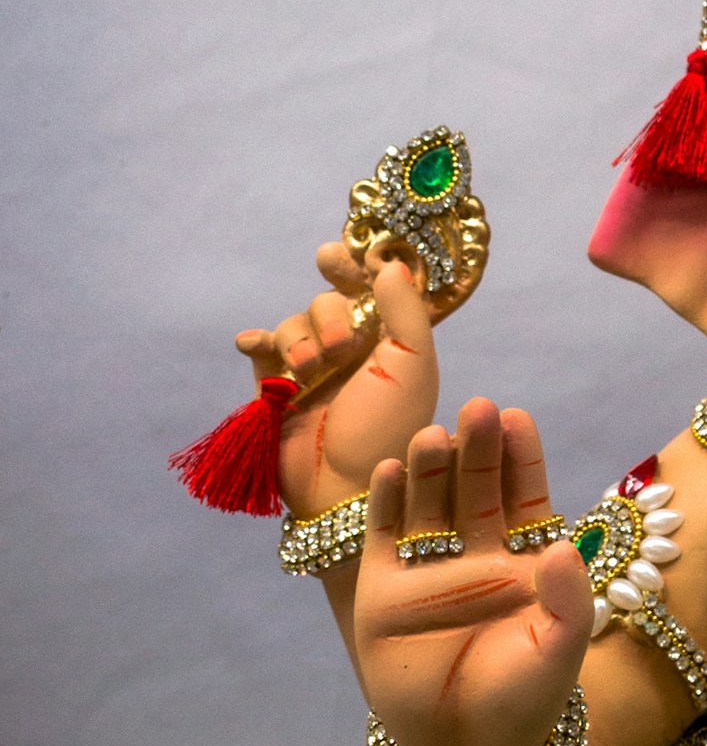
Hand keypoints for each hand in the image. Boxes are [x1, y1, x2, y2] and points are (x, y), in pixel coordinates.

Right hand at [233, 243, 438, 516]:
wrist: (341, 486)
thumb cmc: (387, 428)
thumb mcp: (412, 364)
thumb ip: (405, 308)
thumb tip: (387, 261)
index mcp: (390, 342)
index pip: (369, 287)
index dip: (355, 266)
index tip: (343, 259)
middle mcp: (352, 351)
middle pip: (329, 299)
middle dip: (330, 312)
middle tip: (340, 340)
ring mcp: (312, 368)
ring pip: (295, 322)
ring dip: (302, 339)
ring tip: (313, 372)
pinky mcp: (276, 386)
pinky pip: (261, 345)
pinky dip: (258, 340)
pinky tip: (254, 344)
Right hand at [356, 399, 592, 745]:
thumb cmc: (524, 701)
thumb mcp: (557, 650)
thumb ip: (566, 601)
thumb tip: (563, 545)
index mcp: (525, 563)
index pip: (523, 498)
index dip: (520, 459)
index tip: (518, 418)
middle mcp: (476, 555)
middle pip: (475, 488)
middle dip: (477, 450)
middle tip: (478, 408)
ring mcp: (429, 568)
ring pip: (429, 503)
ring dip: (431, 467)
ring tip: (435, 435)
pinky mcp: (383, 588)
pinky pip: (384, 535)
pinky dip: (387, 504)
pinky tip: (393, 471)